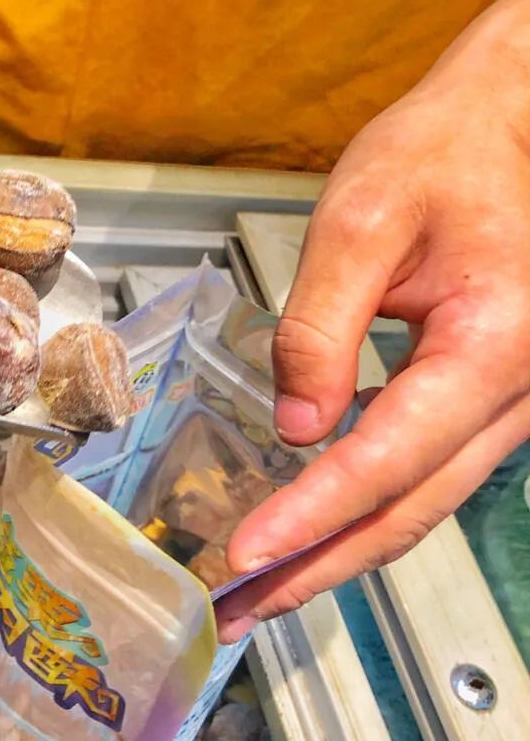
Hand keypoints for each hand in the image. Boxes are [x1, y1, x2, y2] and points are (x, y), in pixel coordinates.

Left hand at [218, 1, 529, 641]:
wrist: (510, 128)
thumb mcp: (364, 216)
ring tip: (258, 593)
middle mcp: (519, 393)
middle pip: (410, 510)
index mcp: (494, 345)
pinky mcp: (487, 401)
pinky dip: (364, 515)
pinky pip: (427, 476)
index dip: (312, 514)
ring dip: (338, 555)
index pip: (388, 458)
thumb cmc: (443, 154)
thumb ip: (322, 325)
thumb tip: (297, 425)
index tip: (244, 555)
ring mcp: (512, 405)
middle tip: (237, 612)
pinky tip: (309, 533)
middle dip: (319, 569)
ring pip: (422, 505)